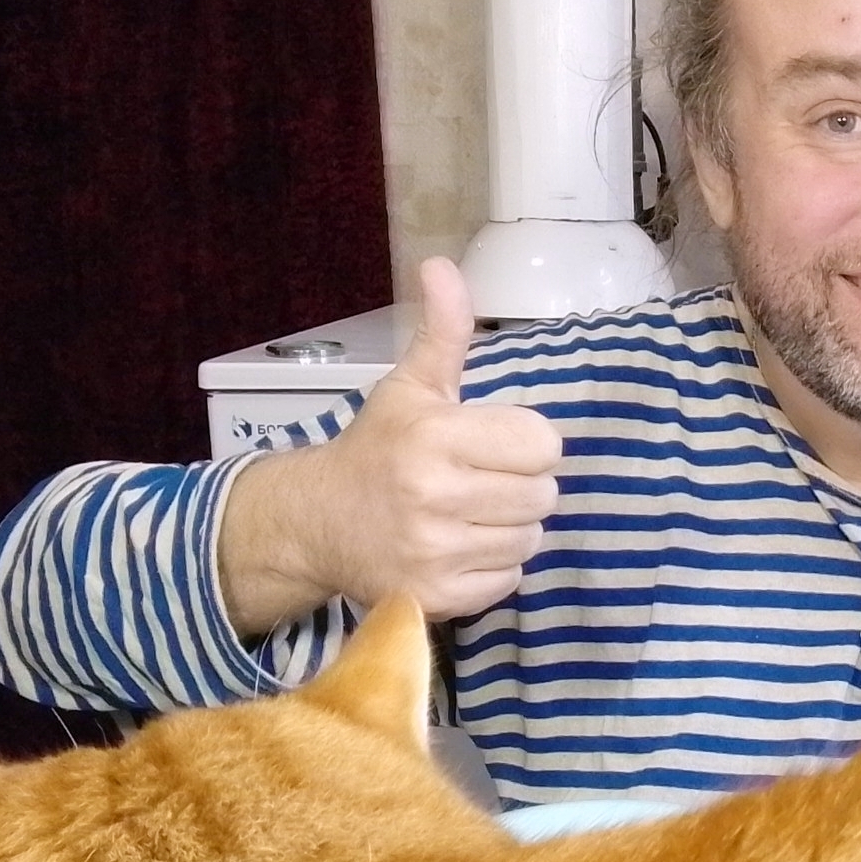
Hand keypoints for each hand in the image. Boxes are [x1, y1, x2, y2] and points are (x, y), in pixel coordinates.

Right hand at [221, 257, 561, 631]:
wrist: (316, 522)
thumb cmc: (376, 450)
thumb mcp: (410, 387)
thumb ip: (442, 331)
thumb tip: (441, 265)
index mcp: (435, 436)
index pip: (542, 444)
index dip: (527, 443)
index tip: (497, 445)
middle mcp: (434, 496)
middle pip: (544, 494)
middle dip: (521, 485)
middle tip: (482, 482)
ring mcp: (434, 552)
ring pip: (530, 538)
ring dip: (511, 526)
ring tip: (471, 514)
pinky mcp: (436, 597)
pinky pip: (508, 580)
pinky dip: (493, 567)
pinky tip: (460, 547)